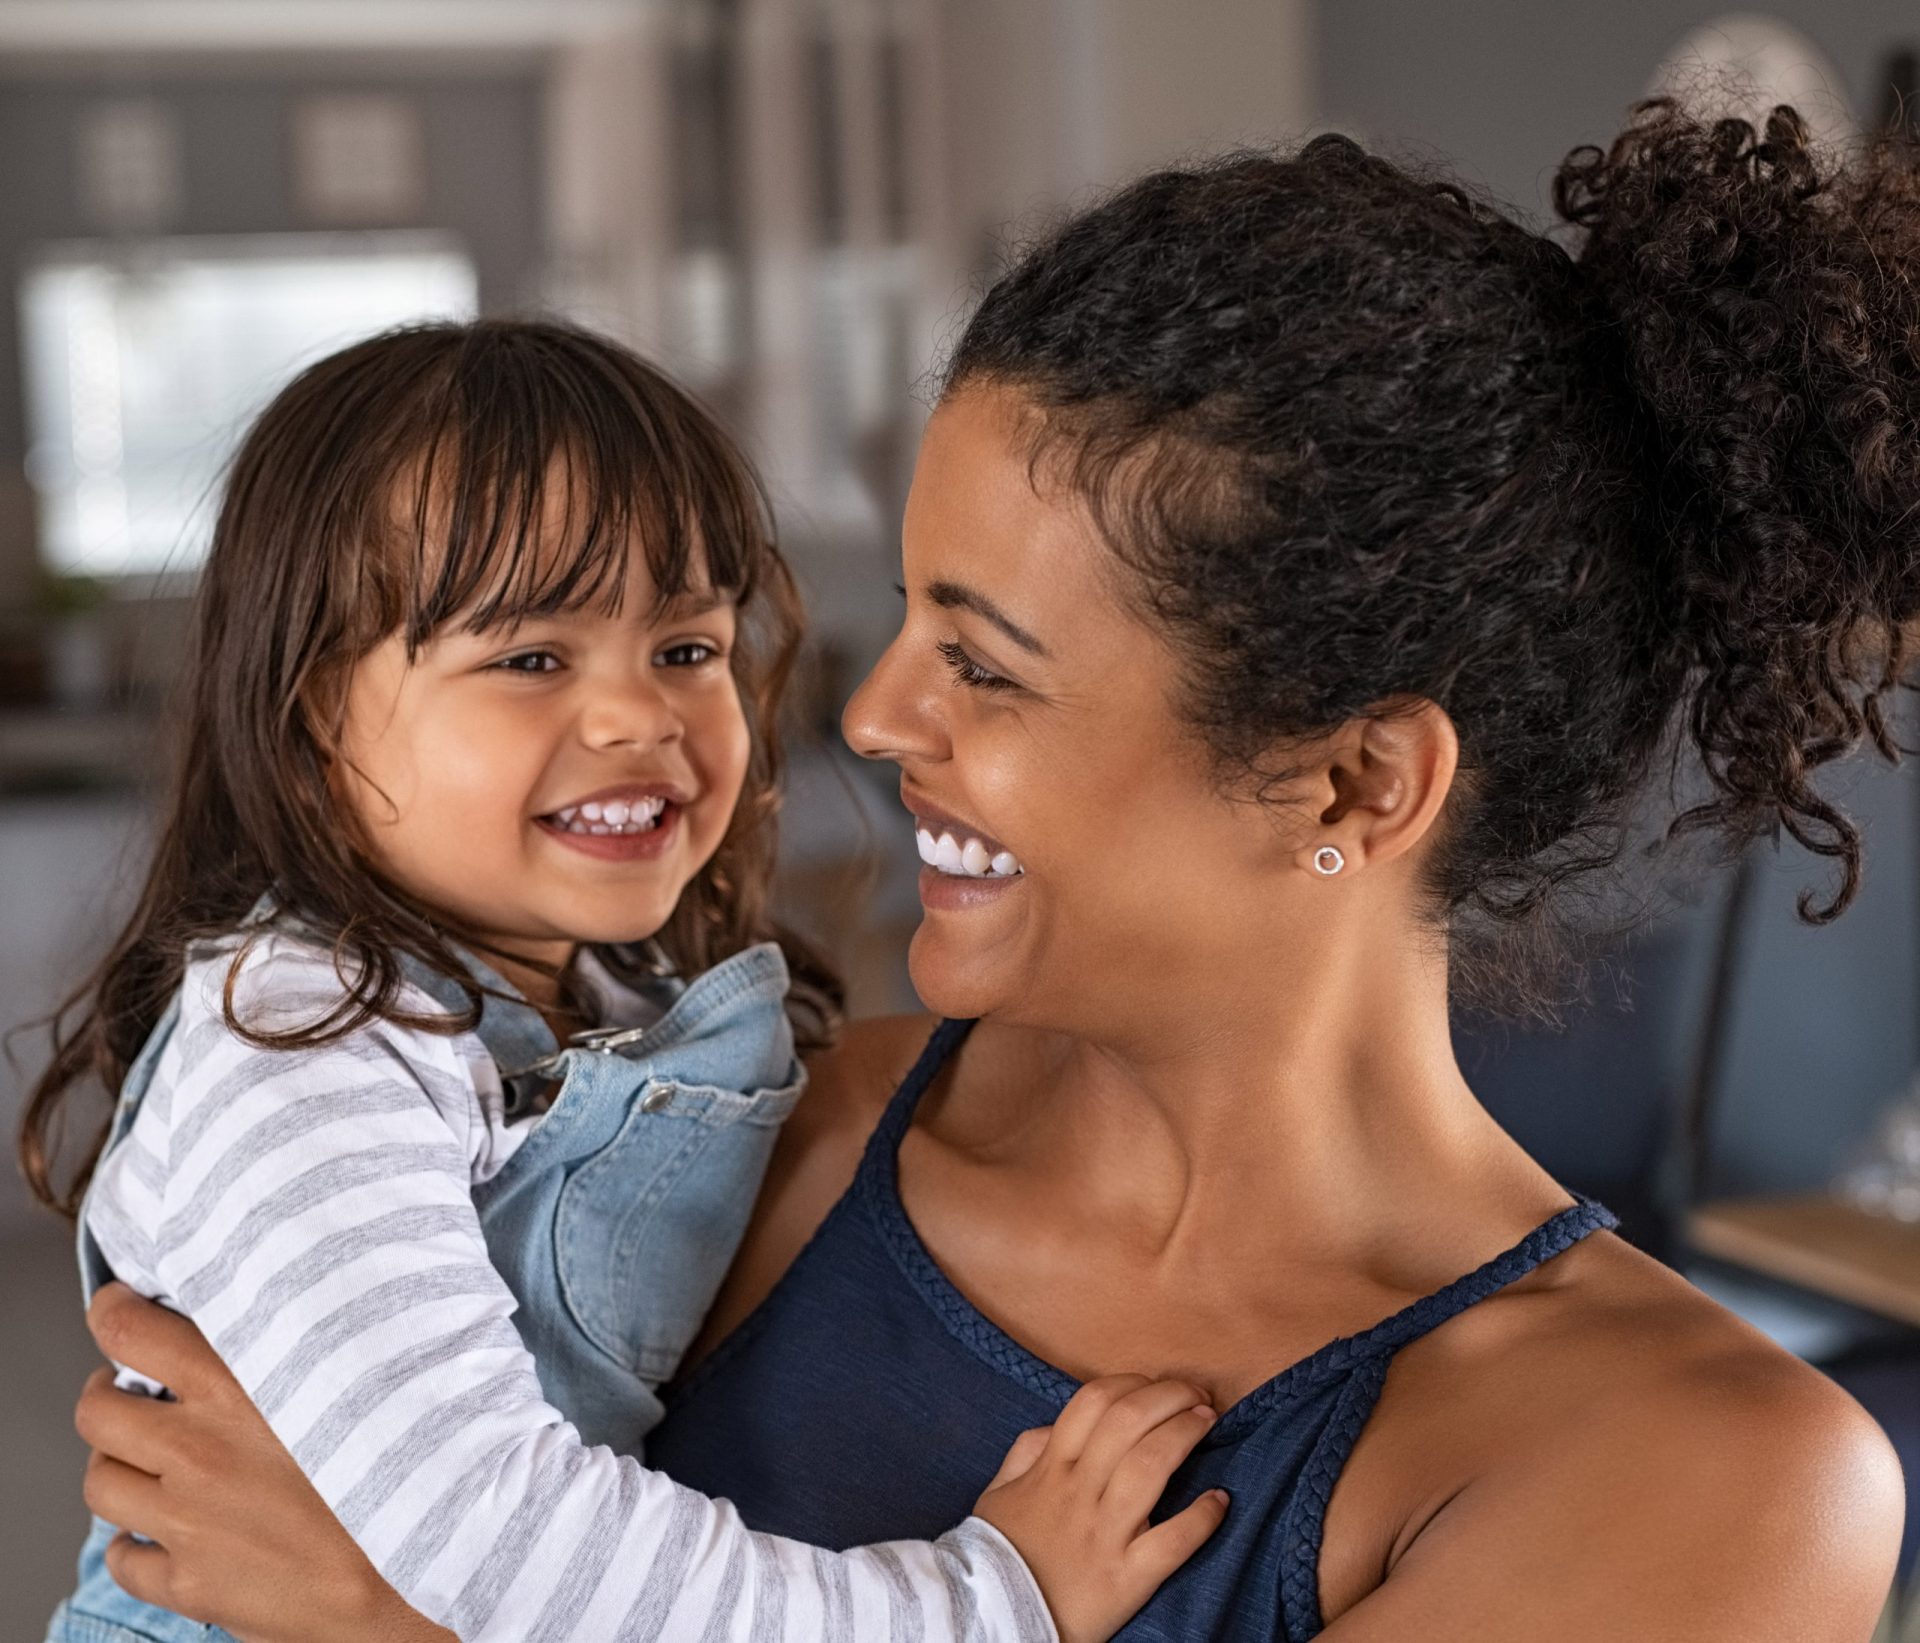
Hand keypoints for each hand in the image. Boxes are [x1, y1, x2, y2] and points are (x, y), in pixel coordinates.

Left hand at [76, 1283, 451, 1642]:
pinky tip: (164, 1531)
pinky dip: (135, 1542)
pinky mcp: (192, 1583)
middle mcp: (199, 1450)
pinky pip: (123, 1559)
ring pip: (101, 1483)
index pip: (131, 1332)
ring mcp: (189, 1521)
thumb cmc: (411, 1461)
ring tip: (145, 1460)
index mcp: (238, 1386)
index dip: (112, 1314)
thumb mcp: (362, 1371)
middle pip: (97, 1412)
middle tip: (128, 1391)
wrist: (429, 1560)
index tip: (117, 1310)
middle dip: (107, 1395)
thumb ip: (307, 1340)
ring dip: (117, 1465)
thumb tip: (277, 1306)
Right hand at [972, 1374, 1228, 1642]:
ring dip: (1185, 1435)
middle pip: (1128, 1422)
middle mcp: (1078, 1494)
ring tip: (1208, 1422)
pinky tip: (1219, 1499)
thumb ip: (1026, 1452)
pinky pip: (1172, 1543)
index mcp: (1050, 1470)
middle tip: (1197, 1394)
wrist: (994, 1621)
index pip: (1093, 1403)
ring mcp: (1104, 1535)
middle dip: (1169, 1397)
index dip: (1131, 1383)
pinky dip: (1202, 1518)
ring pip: (1150, 1467)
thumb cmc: (1000, 1556)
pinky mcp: (1126, 1579)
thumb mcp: (998, 1494)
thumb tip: (1057, 1425)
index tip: (1155, 1386)